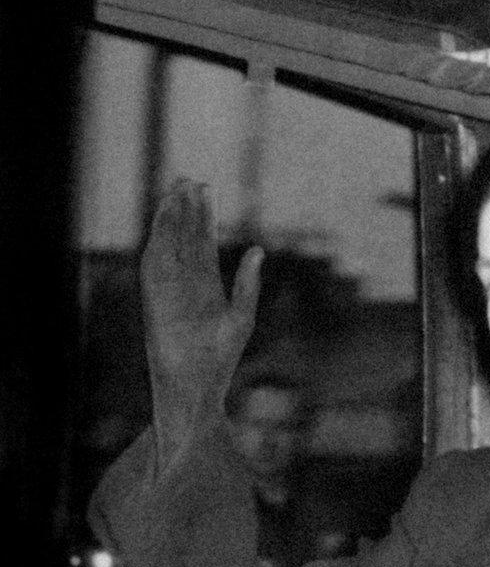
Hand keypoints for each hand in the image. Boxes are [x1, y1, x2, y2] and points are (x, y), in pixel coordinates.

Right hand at [141, 179, 262, 467]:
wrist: (198, 388)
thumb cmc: (221, 360)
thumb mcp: (242, 316)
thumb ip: (248, 283)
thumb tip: (257, 250)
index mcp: (206, 288)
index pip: (202, 244)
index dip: (203, 218)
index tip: (204, 190)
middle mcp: (185, 285)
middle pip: (184, 238)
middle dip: (186, 209)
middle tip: (189, 178)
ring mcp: (169, 291)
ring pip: (169, 246)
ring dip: (171, 219)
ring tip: (176, 190)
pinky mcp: (156, 301)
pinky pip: (155, 266)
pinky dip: (158, 242)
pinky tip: (162, 220)